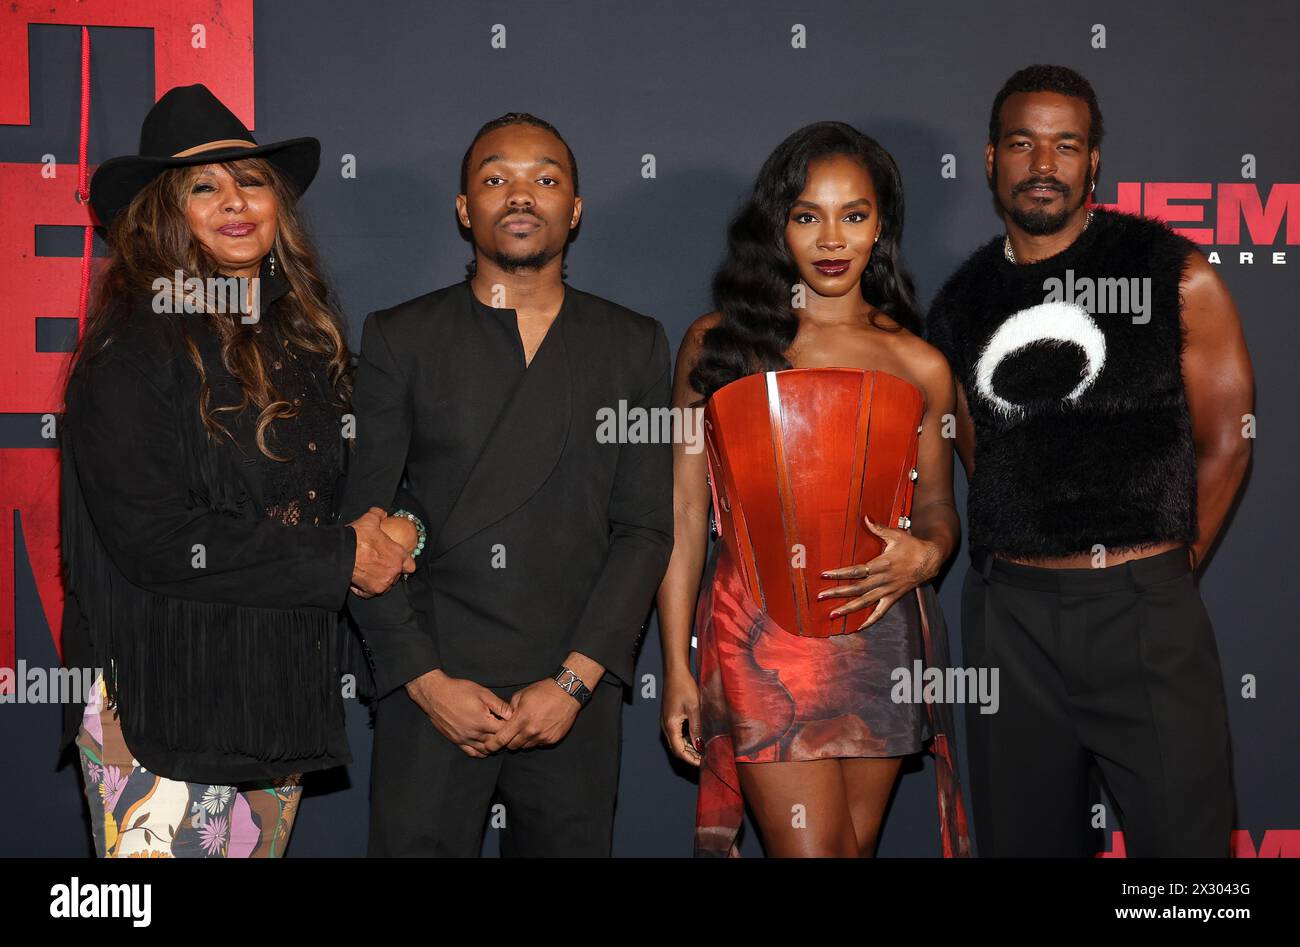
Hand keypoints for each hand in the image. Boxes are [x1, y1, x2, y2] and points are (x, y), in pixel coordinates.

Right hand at [348, 507, 414, 597]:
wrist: (342, 553)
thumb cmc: (357, 537)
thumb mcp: (370, 520)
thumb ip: (378, 515)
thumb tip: (381, 512)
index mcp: (398, 555)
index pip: (410, 565)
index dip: (405, 564)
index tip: (399, 562)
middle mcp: (393, 571)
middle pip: (396, 575)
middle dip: (389, 571)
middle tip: (378, 564)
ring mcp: (383, 583)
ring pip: (385, 585)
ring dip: (379, 580)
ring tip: (369, 572)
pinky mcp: (370, 591)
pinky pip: (370, 592)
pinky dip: (365, 588)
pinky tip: (359, 581)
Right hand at [405, 669, 512, 757]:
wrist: (435, 694)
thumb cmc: (459, 691)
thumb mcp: (483, 693)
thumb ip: (499, 706)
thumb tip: (513, 714)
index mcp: (483, 722)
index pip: (504, 731)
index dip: (512, 727)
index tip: (515, 721)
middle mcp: (474, 734)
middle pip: (496, 743)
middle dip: (505, 737)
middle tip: (509, 730)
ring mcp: (464, 739)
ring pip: (485, 750)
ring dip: (494, 745)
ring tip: (498, 736)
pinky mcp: (456, 741)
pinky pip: (472, 753)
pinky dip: (481, 751)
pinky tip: (485, 744)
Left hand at [482, 678, 580, 751]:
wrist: (567, 692)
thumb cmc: (543, 691)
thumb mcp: (522, 695)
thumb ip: (510, 709)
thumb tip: (505, 718)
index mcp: (521, 719)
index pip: (501, 738)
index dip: (492, 745)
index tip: (487, 747)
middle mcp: (531, 731)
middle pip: (513, 746)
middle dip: (509, 742)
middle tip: (511, 733)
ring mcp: (542, 737)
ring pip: (526, 746)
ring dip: (523, 740)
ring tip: (527, 728)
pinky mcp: (552, 740)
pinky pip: (538, 744)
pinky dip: (536, 739)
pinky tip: (539, 727)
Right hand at [661, 672, 702, 766]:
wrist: (675, 672)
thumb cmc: (683, 686)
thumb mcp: (694, 708)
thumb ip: (697, 728)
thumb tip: (700, 745)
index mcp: (670, 725)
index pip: (679, 751)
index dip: (691, 760)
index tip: (702, 763)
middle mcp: (665, 726)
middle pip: (676, 749)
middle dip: (690, 756)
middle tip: (705, 759)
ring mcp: (666, 722)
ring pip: (676, 742)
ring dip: (688, 749)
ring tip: (703, 751)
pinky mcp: (669, 718)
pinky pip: (676, 734)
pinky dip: (686, 740)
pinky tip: (696, 739)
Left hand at [818, 515, 940, 629]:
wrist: (931, 560)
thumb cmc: (912, 546)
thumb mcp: (895, 534)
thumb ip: (879, 528)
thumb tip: (866, 517)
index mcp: (882, 564)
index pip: (857, 570)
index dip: (840, 573)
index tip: (825, 574)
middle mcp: (883, 579)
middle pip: (857, 588)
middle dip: (838, 593)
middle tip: (820, 596)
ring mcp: (888, 590)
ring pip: (865, 602)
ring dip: (848, 609)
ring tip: (832, 614)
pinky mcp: (894, 597)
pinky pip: (881, 611)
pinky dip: (870, 620)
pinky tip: (859, 627)